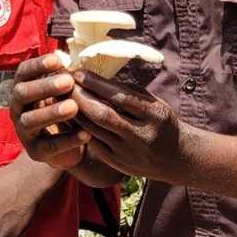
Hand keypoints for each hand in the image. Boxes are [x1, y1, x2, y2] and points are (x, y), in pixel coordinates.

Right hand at [9, 53, 91, 168]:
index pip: (23, 73)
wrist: (65, 146)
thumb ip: (65, 78)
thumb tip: (75, 61)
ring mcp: (24, 131)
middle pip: (22, 94)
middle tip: (68, 81)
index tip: (57, 60)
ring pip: (31, 121)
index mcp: (23, 89)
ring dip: (52, 112)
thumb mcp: (62, 92)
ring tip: (74, 107)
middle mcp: (18, 109)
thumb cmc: (63, 108)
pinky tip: (86, 134)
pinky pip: (50, 146)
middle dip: (44, 86)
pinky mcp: (35, 152)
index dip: (37, 65)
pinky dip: (68, 140)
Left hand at [71, 70, 187, 181]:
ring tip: (60, 97)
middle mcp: (141, 136)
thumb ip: (125, 91)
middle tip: (63, 83)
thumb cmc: (159, 120)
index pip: (120, 97)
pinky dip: (79, 127)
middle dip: (79, 97)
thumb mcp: (151, 102)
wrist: (176, 158)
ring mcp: (128, 153)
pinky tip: (68, 116)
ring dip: (74, 112)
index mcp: (153, 115)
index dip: (96, 84)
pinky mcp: (117, 164)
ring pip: (93, 130)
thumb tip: (93, 75)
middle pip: (103, 115)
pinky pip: (92, 143)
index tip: (78, 72)